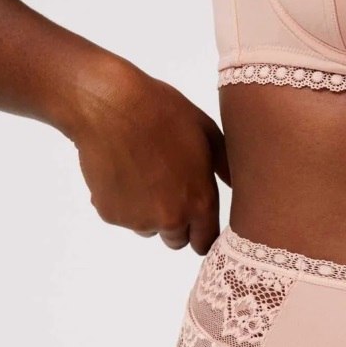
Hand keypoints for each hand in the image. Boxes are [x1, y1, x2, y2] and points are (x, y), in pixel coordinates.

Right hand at [65, 52, 229, 254]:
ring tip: (140, 172)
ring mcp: (138, 219)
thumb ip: (225, 166)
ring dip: (146, 212)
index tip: (195, 222)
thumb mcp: (206, 132)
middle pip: (176, 240)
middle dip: (174, 223)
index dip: (200, 232)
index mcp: (199, 202)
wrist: (108, 104)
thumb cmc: (161, 112)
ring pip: (147, 228)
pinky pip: (120, 216)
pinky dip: (120, 202)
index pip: (205, 242)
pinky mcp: (110, 214)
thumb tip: (237, 186)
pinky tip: (120, 171)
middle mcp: (171, 218)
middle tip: (165, 188)